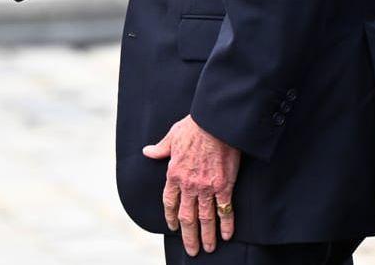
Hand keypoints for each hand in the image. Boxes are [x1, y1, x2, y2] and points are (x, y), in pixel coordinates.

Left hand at [143, 115, 240, 255]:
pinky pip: (225, 210)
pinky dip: (226, 224)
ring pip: (205, 218)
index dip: (171, 217)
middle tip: (191, 250)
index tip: (172, 227)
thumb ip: (160, 148)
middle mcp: (189, 185)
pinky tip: (226, 235)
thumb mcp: (171, 136)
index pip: (169, 202)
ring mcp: (207, 188)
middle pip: (187, 217)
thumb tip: (147, 151)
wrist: (215, 124)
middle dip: (188, 235)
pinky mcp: (224, 186)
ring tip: (208, 249)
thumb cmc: (193, 127)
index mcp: (174, 174)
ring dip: (206, 236)